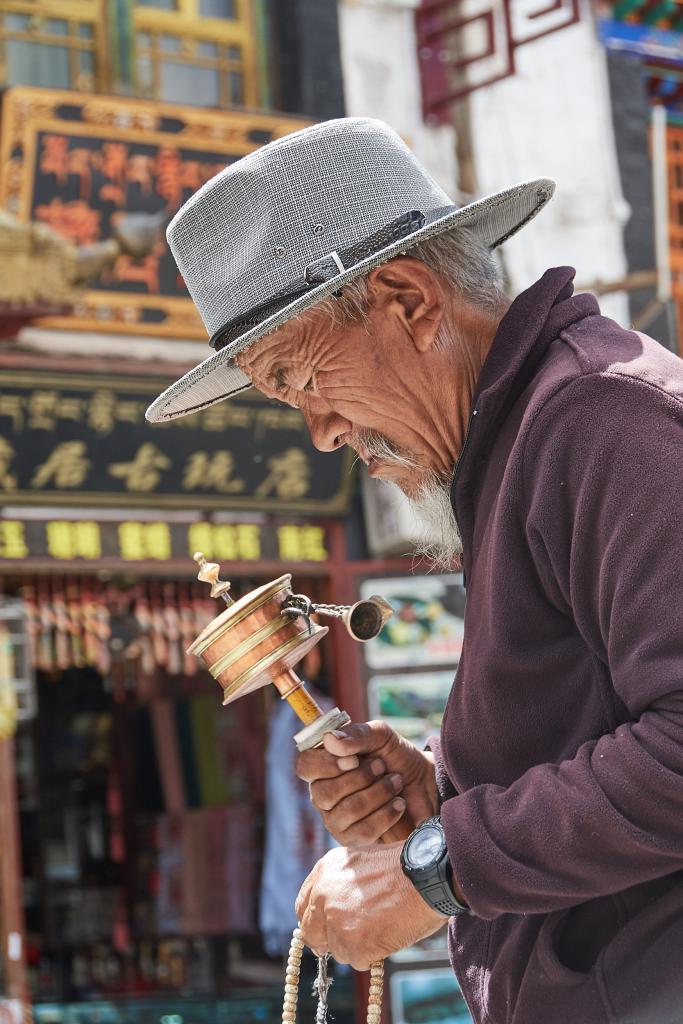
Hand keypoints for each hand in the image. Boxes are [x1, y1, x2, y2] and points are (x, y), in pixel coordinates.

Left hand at [295, 843, 445, 969]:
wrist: (427, 875)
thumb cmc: (403, 868)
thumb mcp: (361, 862)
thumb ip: (340, 884)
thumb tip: (331, 910)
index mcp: (324, 871)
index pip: (303, 906)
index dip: (314, 921)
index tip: (323, 930)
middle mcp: (323, 894)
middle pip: (312, 933)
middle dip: (328, 940)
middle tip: (349, 941)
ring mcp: (336, 920)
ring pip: (337, 949)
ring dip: (356, 946)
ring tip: (381, 927)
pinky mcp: (352, 943)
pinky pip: (356, 960)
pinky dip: (371, 955)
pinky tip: (387, 935)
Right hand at [296, 721, 438, 844]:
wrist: (424, 784)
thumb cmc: (396, 757)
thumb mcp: (381, 736)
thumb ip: (356, 734)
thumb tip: (329, 740)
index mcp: (323, 764)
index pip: (304, 766)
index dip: (325, 764)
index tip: (352, 759)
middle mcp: (323, 793)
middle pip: (324, 793)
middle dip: (360, 778)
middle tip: (382, 766)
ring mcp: (336, 819)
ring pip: (347, 811)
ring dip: (378, 793)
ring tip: (395, 782)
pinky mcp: (354, 839)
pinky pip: (363, 830)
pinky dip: (386, 813)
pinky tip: (399, 803)